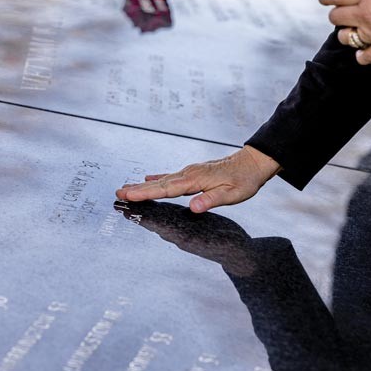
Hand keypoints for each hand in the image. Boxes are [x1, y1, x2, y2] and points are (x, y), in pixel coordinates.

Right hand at [114, 146, 279, 212]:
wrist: (252, 163)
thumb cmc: (244, 180)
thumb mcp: (232, 194)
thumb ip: (211, 200)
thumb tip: (193, 207)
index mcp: (195, 181)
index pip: (165, 189)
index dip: (145, 193)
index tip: (129, 195)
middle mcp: (188, 174)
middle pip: (158, 184)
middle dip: (137, 189)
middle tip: (118, 191)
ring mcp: (189, 172)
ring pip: (161, 180)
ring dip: (142, 185)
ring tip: (126, 187)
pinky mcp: (193, 173)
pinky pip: (169, 177)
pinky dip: (156, 179)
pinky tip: (148, 179)